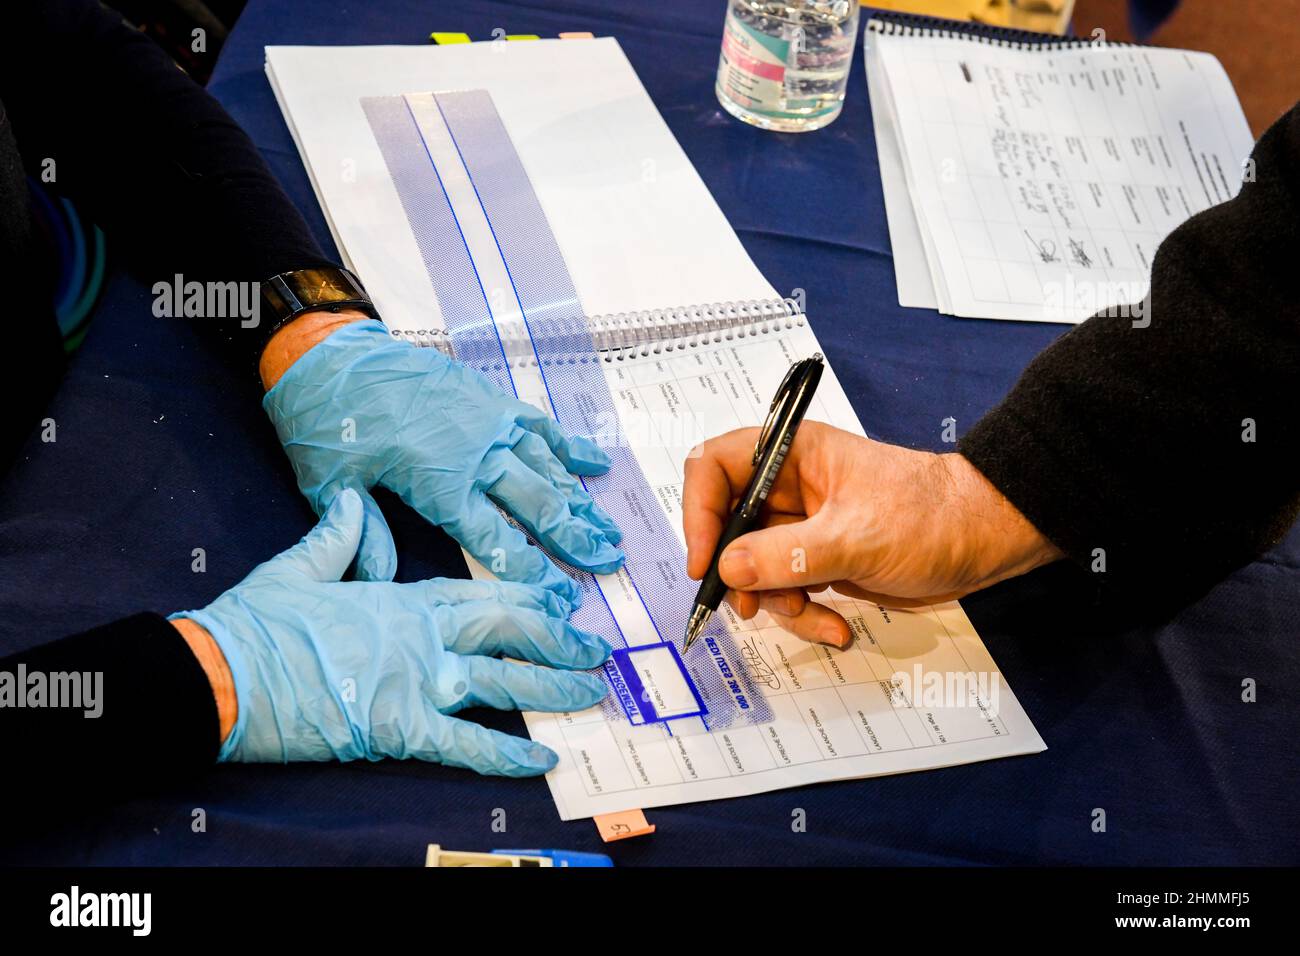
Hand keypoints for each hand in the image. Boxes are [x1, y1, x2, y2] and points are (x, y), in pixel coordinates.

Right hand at [171, 489, 609, 774]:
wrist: (219, 672)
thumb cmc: (255, 622)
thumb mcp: (299, 566)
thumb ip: (338, 534)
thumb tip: (354, 501)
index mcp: (400, 597)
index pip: (479, 593)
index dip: (526, 596)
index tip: (561, 598)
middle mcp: (420, 635)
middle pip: (506, 629)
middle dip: (556, 637)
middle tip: (595, 647)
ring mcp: (414, 679)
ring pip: (500, 680)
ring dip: (550, 686)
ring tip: (591, 692)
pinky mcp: (397, 726)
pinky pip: (464, 742)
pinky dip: (506, 753)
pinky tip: (544, 758)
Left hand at [260, 317, 623, 605]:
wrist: (330, 354)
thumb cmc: (326, 423)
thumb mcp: (330, 484)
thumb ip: (363, 533)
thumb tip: (380, 580)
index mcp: (438, 484)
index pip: (496, 540)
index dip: (532, 570)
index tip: (561, 596)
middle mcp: (474, 455)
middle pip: (536, 505)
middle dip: (574, 539)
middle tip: (608, 564)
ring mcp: (488, 423)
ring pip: (547, 469)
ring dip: (580, 501)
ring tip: (610, 530)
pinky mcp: (490, 399)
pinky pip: (539, 425)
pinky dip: (569, 446)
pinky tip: (597, 465)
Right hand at [682, 422, 1060, 646]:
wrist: (984, 543)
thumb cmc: (931, 517)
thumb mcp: (856, 537)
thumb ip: (787, 555)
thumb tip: (728, 569)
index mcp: (793, 454)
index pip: (716, 467)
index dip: (700, 511)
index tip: (705, 562)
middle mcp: (789, 488)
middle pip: (728, 526)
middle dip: (736, 572)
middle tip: (749, 606)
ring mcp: (803, 528)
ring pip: (754, 568)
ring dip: (776, 602)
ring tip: (815, 616)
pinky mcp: (818, 561)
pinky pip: (786, 591)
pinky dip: (803, 615)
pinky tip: (836, 628)